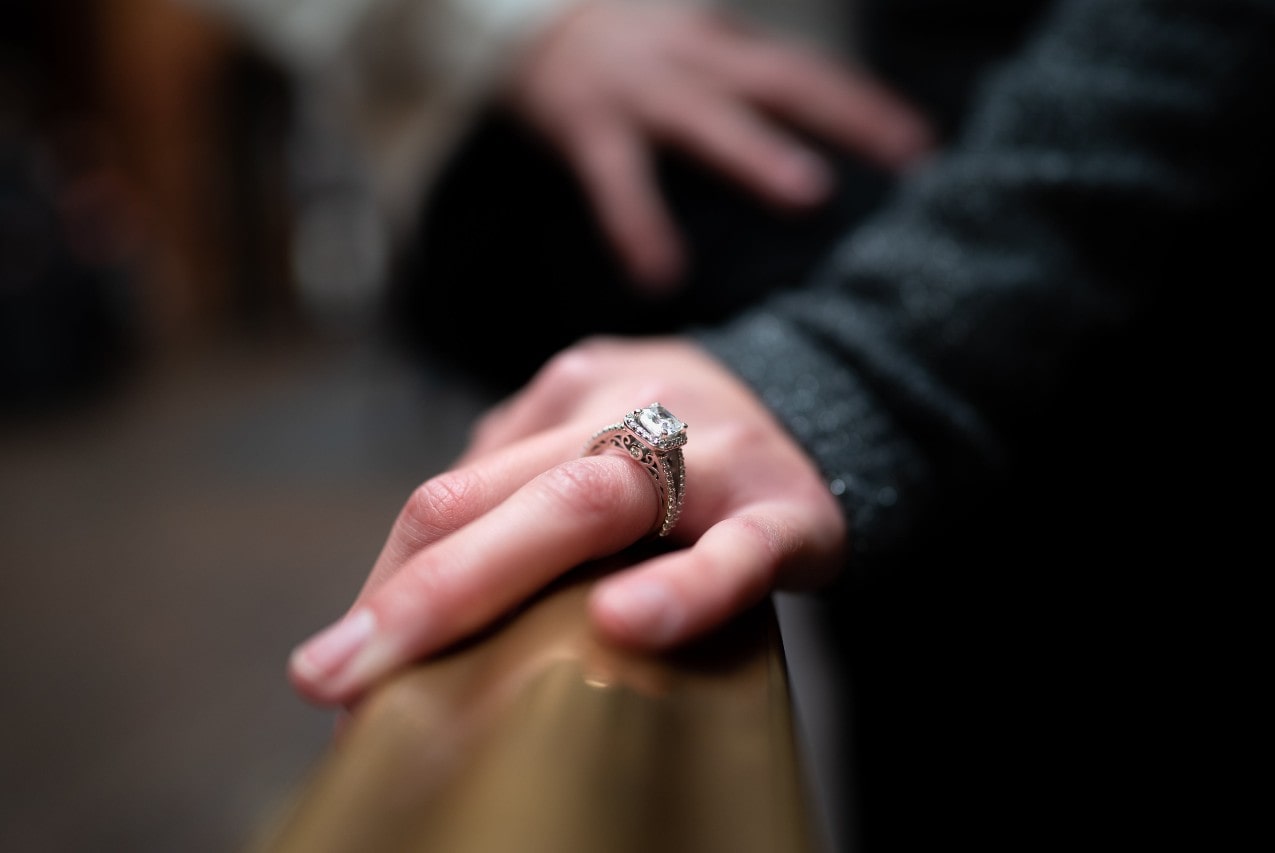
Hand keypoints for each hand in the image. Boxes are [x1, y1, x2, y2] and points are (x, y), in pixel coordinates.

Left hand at [288, 336, 847, 706]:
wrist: (842, 401)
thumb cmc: (696, 446)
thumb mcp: (603, 430)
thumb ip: (523, 478)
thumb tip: (411, 579)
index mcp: (571, 394)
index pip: (455, 488)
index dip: (389, 577)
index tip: (342, 655)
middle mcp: (628, 407)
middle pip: (494, 493)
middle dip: (400, 591)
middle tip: (325, 675)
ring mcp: (708, 451)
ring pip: (586, 502)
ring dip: (481, 583)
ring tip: (407, 669)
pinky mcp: (787, 508)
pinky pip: (733, 551)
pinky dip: (679, 588)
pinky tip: (624, 626)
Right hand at [504, 0, 932, 288]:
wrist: (518, 21)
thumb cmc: (620, 46)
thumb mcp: (688, 44)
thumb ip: (740, 82)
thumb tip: (808, 141)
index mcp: (721, 47)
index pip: (808, 74)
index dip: (866, 108)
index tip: (922, 150)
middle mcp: (691, 61)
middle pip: (782, 83)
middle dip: (846, 116)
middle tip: (905, 161)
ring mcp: (640, 91)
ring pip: (707, 119)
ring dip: (757, 151)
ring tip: (808, 191)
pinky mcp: (587, 125)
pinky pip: (616, 180)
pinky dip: (638, 226)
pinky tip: (659, 275)